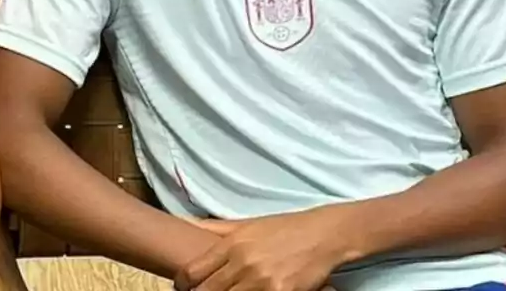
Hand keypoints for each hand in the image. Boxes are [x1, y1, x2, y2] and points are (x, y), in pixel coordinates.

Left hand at [176, 208, 353, 290]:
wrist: (323, 235)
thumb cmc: (282, 228)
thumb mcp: (245, 224)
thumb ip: (213, 228)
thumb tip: (182, 221)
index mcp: (231, 244)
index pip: (193, 272)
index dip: (183, 285)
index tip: (184, 288)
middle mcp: (243, 263)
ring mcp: (262, 281)